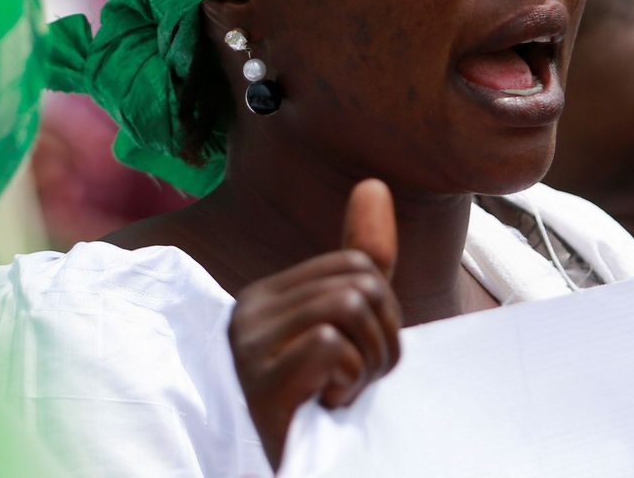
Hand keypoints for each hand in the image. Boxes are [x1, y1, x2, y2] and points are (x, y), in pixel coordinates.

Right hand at [229, 179, 401, 468]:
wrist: (283, 464)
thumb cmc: (314, 403)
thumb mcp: (345, 330)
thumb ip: (360, 263)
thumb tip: (374, 184)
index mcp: (268, 296)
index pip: (358, 265)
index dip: (384, 314)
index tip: (360, 357)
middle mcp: (249, 312)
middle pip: (360, 283)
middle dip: (381, 338)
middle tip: (355, 377)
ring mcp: (248, 346)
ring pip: (349, 308)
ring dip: (366, 361)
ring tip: (340, 390)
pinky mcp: (258, 381)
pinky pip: (329, 344)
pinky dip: (345, 378)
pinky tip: (324, 402)